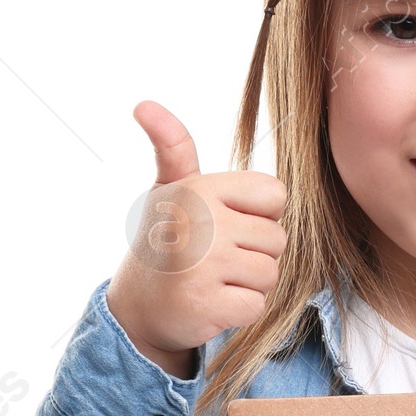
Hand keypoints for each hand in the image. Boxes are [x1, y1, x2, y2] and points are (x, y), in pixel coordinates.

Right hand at [106, 101, 287, 374]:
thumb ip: (174, 145)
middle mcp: (199, 220)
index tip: (224, 224)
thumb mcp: (171, 189)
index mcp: (199, 187)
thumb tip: (144, 104)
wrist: (138, 306)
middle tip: (214, 258)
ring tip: (214, 279)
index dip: (257, 215)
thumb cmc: (166, 242)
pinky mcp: (205, 304)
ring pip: (270, 273)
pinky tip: (211, 303)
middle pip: (277, 238)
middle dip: (254, 254)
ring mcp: (201, 264)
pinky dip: (239, 311)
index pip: (274, 195)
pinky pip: (256, 305)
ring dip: (248, 283)